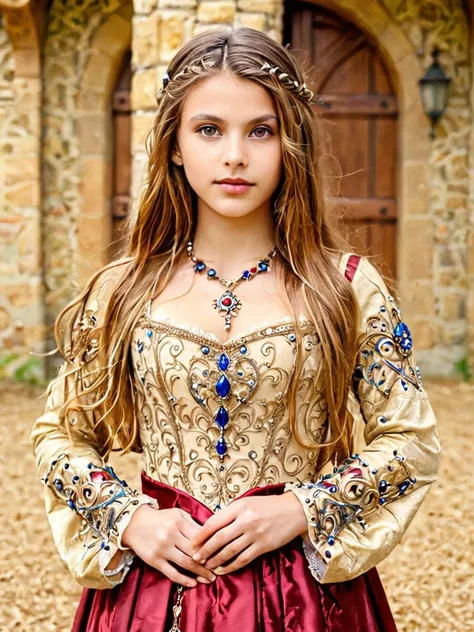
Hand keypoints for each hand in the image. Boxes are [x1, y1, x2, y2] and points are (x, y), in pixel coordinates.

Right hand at [120, 504, 215, 587]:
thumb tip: (210, 534)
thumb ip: (192, 523)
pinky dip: (183, 580)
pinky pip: (171, 573)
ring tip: (210, 579)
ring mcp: (162, 549)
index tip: (220, 553)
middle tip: (219, 569)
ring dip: (200, 573)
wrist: (134, 523)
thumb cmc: (160, 518)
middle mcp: (171, 535)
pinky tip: (193, 583)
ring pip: (186, 563)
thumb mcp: (177, 514)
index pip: (200, 536)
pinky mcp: (155, 560)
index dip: (211, 546)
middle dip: (209, 562)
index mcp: (178, 521)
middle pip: (195, 551)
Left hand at [189, 491, 307, 574]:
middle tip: (194, 557)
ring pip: (229, 551)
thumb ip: (230, 513)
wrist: (293, 511)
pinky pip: (243, 559)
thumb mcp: (247, 503)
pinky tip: (222, 570)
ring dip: (215, 560)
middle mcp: (245, 520)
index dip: (201, 534)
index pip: (214, 522)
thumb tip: (211, 527)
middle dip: (205, 550)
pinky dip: (230, 566)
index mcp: (239, 507)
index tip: (192, 542)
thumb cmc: (267, 506)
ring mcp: (254, 534)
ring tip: (206, 566)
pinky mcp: (263, 546)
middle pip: (219, 538)